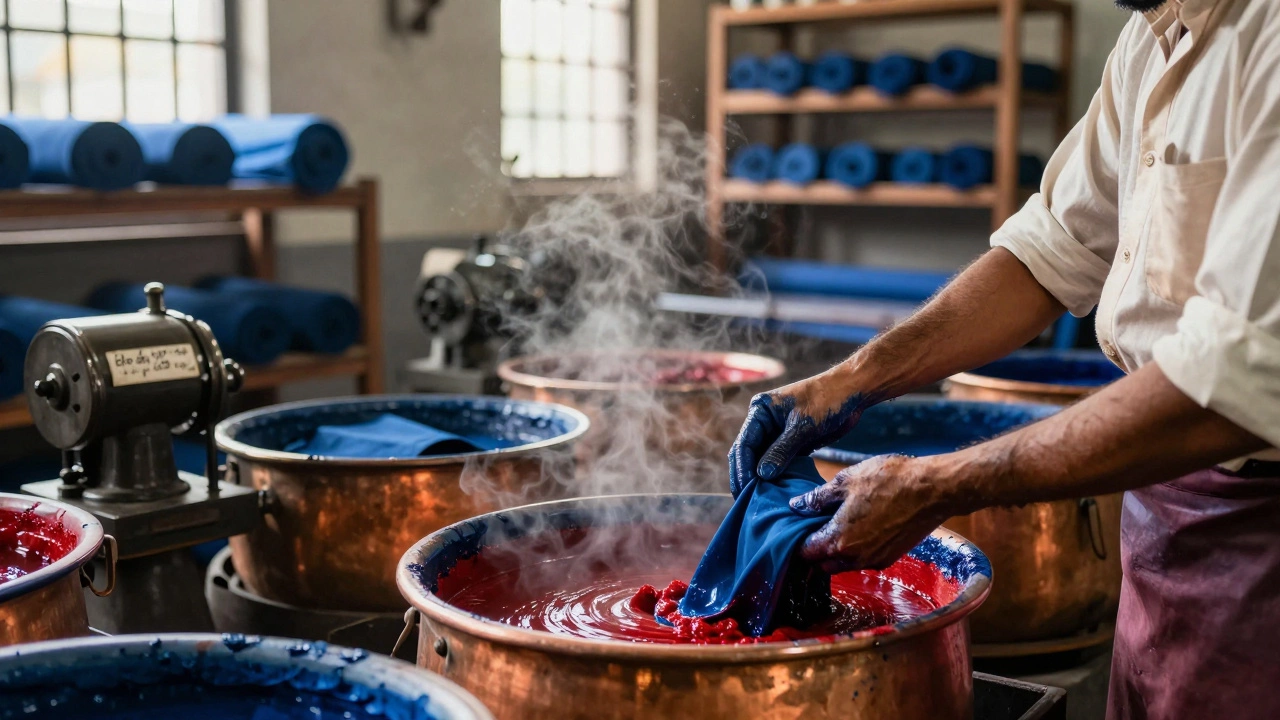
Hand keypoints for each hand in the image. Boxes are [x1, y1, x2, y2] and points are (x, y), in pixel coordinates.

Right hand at [728, 368, 869, 497]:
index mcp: (760, 411)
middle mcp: (764, 422)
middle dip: (746, 476)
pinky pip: (778, 462)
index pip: (744, 443)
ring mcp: (777, 433)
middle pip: (748, 454)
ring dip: (760, 478)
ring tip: (757, 501)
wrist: (852, 392)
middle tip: (745, 500)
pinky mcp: (791, 443)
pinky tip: (774, 492)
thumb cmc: (826, 400)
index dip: (742, 468)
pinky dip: (775, 476)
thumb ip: (781, 451)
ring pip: (762, 460)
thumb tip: (762, 475)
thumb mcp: (802, 426)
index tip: (745, 489)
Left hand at [788, 454, 952, 572]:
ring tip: (836, 523)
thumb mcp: (846, 481)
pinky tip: (859, 526)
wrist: (933, 489)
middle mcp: (855, 558)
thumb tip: (796, 506)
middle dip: (815, 549)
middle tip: (814, 525)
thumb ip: (817, 498)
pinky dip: (855, 550)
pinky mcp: (890, 558)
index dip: (796, 541)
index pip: (805, 553)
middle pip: (822, 563)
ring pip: (843, 564)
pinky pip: (863, 560)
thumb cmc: (889, 480)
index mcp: (839, 541)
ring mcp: (874, 561)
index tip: (795, 528)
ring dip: (835, 550)